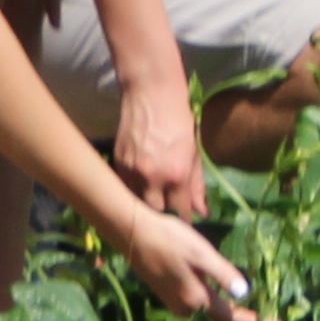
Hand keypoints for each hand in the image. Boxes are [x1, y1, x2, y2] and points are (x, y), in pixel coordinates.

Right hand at [107, 200, 282, 320]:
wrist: (132, 234)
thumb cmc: (169, 239)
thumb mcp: (201, 253)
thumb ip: (223, 275)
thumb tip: (245, 294)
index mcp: (198, 301)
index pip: (237, 320)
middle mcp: (188, 310)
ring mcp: (178, 305)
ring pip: (213, 318)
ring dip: (234, 320)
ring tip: (258, 318)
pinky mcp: (171, 296)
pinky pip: (203, 310)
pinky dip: (219, 311)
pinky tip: (229, 303)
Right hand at [110, 76, 207, 219]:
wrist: (152, 94)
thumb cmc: (180, 122)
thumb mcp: (194, 153)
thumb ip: (196, 185)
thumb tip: (201, 211)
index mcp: (177, 175)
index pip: (180, 213)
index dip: (184, 222)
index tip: (185, 226)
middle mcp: (153, 177)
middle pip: (155, 214)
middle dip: (163, 217)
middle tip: (168, 216)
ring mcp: (132, 171)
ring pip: (136, 203)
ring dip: (144, 206)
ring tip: (152, 206)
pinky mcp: (117, 163)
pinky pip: (123, 188)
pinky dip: (131, 192)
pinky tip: (138, 191)